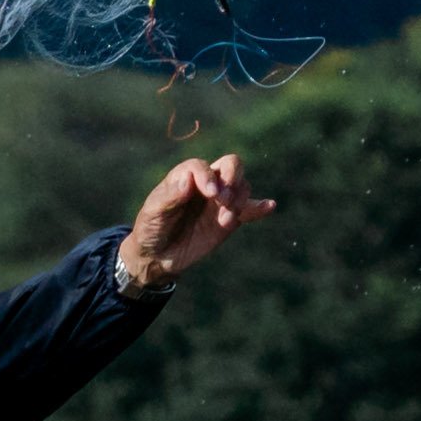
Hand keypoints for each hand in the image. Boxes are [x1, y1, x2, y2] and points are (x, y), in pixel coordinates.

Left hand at [118, 151, 275, 294]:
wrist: (158, 256)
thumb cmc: (151, 228)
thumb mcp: (153, 212)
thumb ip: (169, 195)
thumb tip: (188, 179)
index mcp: (186, 176)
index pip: (202, 166)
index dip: (208, 177)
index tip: (210, 194)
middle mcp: (207, 183)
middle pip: (231, 164)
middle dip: (232, 178)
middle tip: (223, 201)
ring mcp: (220, 200)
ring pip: (242, 186)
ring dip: (239, 200)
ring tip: (225, 220)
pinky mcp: (230, 218)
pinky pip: (250, 209)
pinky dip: (260, 207)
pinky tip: (269, 206)